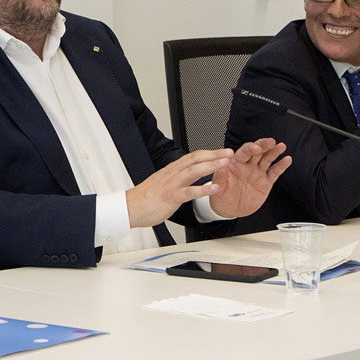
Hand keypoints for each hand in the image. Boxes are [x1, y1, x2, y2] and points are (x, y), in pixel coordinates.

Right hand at [125, 139, 289, 227]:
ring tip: (226, 164)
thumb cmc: (145, 198)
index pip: (193, 156)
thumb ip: (176, 178)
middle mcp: (172, 173)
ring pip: (194, 171)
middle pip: (196, 159)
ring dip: (211, 166)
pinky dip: (203, 189)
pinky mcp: (171, 197)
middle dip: (214, 154)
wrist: (129, 207)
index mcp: (171, 170)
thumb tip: (187, 175)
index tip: (221, 151)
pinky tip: (214, 188)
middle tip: (230, 153)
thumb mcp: (162, 183)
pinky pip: (189, 191)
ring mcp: (172, 184)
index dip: (209, 152)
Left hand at [206, 138, 291, 217]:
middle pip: (258, 152)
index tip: (257, 147)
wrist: (230, 210)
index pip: (244, 152)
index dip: (251, 148)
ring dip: (274, 152)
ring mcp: (257, 173)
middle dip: (264, 146)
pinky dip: (281, 166)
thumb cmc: (221, 196)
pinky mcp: (266, 182)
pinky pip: (275, 172)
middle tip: (271, 141)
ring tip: (281, 146)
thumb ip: (220, 176)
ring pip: (267, 159)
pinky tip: (287, 159)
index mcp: (235, 163)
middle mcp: (248, 165)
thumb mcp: (218, 187)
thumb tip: (220, 165)